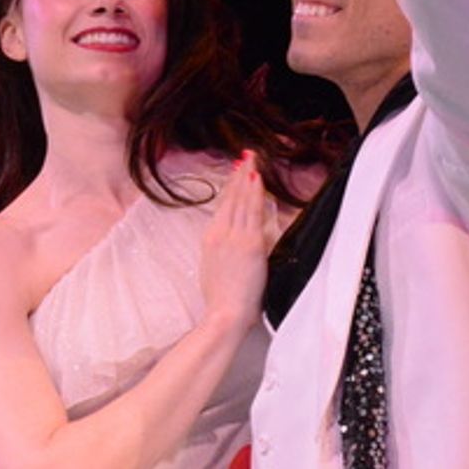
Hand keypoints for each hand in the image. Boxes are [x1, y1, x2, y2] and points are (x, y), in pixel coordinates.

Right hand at [200, 151, 268, 327]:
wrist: (225, 313)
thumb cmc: (222, 298)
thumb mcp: (215, 267)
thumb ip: (226, 249)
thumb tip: (238, 239)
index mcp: (210, 238)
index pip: (223, 205)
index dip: (231, 186)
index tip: (237, 171)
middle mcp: (220, 233)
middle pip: (232, 197)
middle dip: (240, 174)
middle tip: (247, 156)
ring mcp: (235, 236)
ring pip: (243, 200)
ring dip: (249, 178)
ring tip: (253, 161)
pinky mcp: (250, 243)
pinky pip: (254, 212)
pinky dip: (256, 193)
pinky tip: (259, 180)